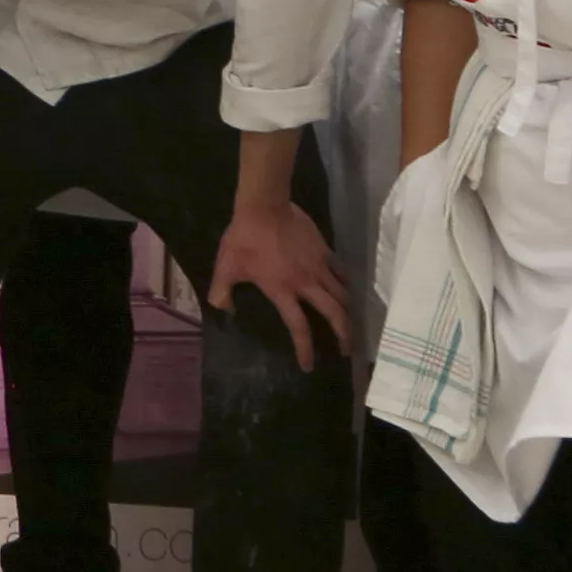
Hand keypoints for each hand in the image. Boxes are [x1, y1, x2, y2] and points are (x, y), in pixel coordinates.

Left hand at [210, 194, 352, 368]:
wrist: (264, 206)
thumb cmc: (243, 239)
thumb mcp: (226, 267)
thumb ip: (222, 292)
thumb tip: (223, 309)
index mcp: (283, 291)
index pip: (299, 328)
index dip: (305, 349)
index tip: (308, 365)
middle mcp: (306, 283)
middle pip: (334, 314)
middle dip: (343, 335)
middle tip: (345, 350)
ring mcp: (318, 266)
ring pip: (342, 294)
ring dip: (348, 311)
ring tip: (349, 322)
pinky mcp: (324, 250)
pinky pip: (341, 271)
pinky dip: (345, 283)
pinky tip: (346, 288)